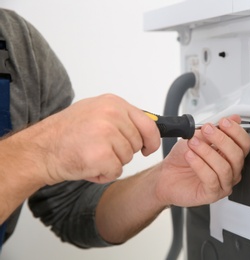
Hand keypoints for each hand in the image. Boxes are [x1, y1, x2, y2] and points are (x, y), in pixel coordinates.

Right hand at [29, 94, 160, 183]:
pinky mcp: (101, 154)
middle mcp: (111, 114)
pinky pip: (116, 171)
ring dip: (112, 162)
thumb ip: (121, 117)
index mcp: (112, 103)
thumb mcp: (95, 112)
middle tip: (100, 148)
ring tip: (91, 154)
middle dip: (123, 151)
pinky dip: (104, 174)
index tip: (149, 147)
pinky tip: (88, 165)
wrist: (39, 149)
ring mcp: (106, 133)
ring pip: (127, 158)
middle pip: (137, 143)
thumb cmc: (65, 133)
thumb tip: (149, 125)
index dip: (152, 139)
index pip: (148, 123)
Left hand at [155, 115, 249, 206]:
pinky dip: (200, 165)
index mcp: (230, 156)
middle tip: (206, 130)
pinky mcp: (212, 194)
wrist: (165, 176)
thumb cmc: (182, 159)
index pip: (245, 144)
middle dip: (221, 139)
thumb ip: (215, 130)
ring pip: (224, 167)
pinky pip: (211, 179)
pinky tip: (190, 156)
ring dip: (207, 152)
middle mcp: (230, 170)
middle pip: (237, 155)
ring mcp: (223, 184)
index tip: (223, 122)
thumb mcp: (198, 138)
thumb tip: (232, 118)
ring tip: (193, 143)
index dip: (236, 132)